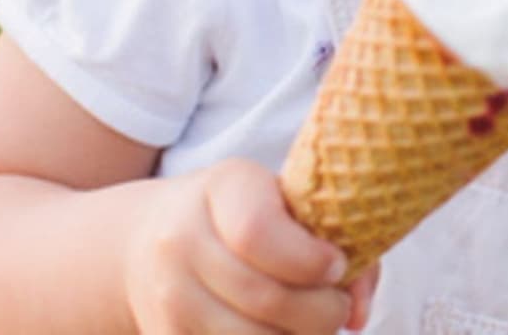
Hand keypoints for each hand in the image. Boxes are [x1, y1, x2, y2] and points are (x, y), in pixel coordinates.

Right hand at [123, 156, 379, 332]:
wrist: (149, 238)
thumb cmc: (245, 214)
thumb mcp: (286, 201)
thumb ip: (339, 241)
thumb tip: (358, 316)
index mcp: (224, 188)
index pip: (258, 233)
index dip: (309, 260)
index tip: (338, 266)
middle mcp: (182, 240)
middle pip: (265, 297)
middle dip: (322, 312)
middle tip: (336, 306)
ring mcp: (167, 295)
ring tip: (310, 323)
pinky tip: (278, 331)